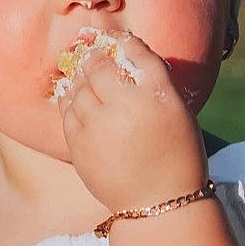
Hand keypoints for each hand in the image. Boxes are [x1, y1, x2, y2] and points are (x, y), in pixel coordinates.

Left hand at [53, 31, 205, 216]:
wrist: (160, 204)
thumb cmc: (175, 155)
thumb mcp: (176, 112)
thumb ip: (153, 81)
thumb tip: (124, 49)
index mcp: (157, 94)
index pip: (134, 51)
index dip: (122, 42)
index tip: (116, 41)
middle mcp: (126, 105)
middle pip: (98, 66)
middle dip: (94, 59)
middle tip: (93, 57)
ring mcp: (99, 126)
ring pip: (78, 87)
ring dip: (80, 79)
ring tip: (85, 80)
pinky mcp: (79, 145)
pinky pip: (67, 112)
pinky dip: (70, 102)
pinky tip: (77, 102)